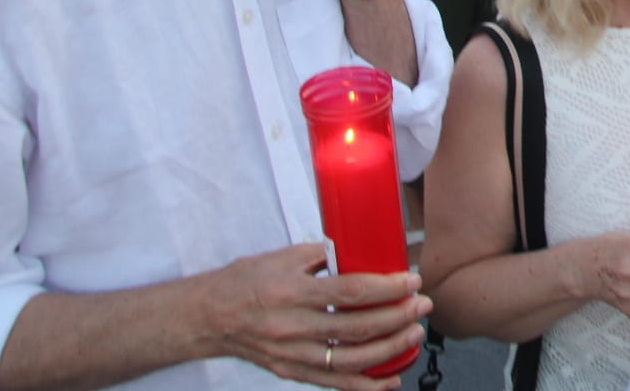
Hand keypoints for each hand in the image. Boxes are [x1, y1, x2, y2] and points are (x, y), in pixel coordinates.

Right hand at [206, 243, 430, 389]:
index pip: (350, 292)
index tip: (411, 280)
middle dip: (398, 317)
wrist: (207, 317)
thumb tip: (361, 252)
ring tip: (414, 334)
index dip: (387, 288)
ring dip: (390, 349)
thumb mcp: (282, 257)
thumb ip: (322, 256)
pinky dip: (366, 385)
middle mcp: (292, 326)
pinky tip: (391, 379)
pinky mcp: (291, 372)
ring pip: (351, 360)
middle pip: (357, 328)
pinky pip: (335, 383)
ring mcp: (292, 354)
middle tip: (422, 306)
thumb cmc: (245, 281)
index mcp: (292, 291)